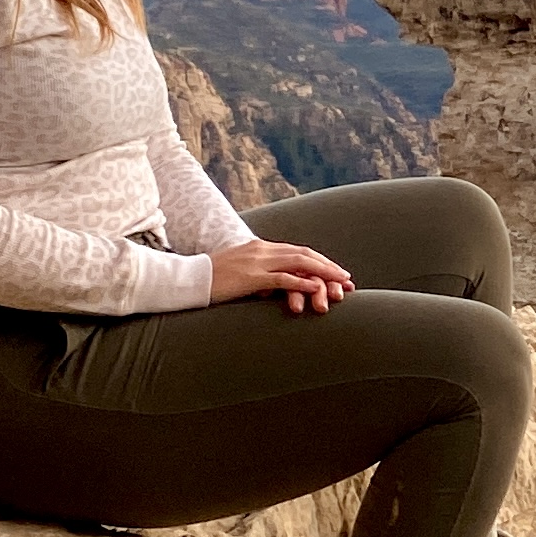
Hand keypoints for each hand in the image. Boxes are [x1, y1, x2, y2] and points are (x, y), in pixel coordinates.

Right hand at [208, 239, 357, 314]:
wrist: (189, 279)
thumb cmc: (212, 279)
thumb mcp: (239, 271)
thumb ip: (259, 273)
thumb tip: (274, 285)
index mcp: (260, 247)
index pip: (297, 251)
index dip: (319, 261)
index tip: (336, 272)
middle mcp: (262, 250)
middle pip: (304, 254)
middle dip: (328, 266)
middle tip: (346, 278)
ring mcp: (257, 262)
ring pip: (299, 263)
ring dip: (323, 273)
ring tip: (340, 283)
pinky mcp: (251, 277)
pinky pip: (282, 278)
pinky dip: (302, 283)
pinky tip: (316, 289)